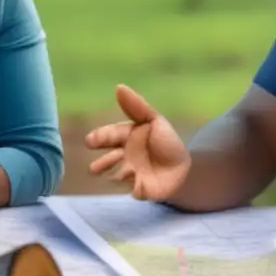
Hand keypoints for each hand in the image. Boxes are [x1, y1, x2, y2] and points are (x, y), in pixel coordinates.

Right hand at [84, 84, 190, 200]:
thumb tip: (118, 87)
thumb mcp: (154, 121)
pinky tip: (130, 181)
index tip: (90, 141)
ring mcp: (130, 173)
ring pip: (117, 173)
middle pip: (110, 157)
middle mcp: (125, 155)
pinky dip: (129, 185)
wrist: (185, 169)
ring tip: (107, 175)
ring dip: (113, 174)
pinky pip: (131, 187)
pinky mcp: (138, 189)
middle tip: (93, 167)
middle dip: (101, 162)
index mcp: (128, 137)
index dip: (100, 137)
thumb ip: (136, 107)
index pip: (111, 135)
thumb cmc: (168, 143)